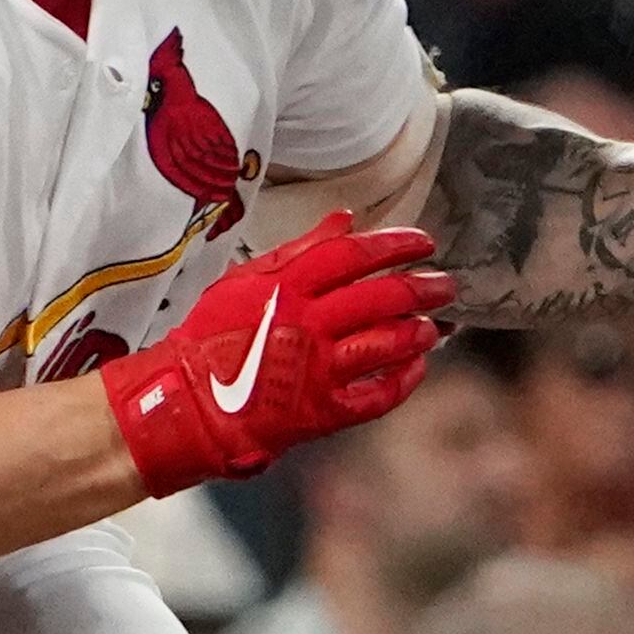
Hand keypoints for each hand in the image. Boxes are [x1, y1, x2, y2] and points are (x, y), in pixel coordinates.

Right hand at [100, 211, 453, 494]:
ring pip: (386, 344)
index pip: (354, 255)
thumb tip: (344, 221)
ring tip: (434, 326)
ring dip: (419, 333)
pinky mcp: (321, 413)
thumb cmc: (211, 338)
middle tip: (446, 285)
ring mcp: (317, 371)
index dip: (395, 245)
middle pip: (382, 298)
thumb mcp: (246, 280)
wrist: (186, 402)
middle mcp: (306, 325)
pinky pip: (376, 396)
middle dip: (423, 288)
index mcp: (286, 288)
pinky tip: (417, 368)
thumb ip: (298, 250)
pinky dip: (403, 381)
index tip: (423, 243)